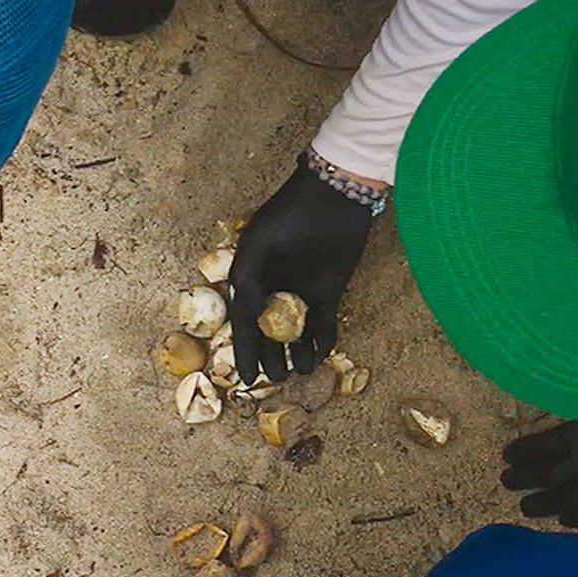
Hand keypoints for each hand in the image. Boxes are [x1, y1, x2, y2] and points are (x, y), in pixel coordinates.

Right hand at [227, 163, 374, 383]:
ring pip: (298, 333)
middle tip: (275, 380)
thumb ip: (249, 284)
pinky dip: (323, 341)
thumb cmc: (289, 216)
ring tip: (300, 374)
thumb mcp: (259, 247)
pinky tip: (320, 358)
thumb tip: (247, 320)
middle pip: (270, 332)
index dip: (243, 350)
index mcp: (252, 277)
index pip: (243, 322)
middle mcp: (275, 288)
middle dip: (271, 357)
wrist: (333, 196)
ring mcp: (303, 290)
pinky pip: (325, 323)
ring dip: (298, 354)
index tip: (245, 377)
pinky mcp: (330, 290)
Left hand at [500, 421, 577, 527]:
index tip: (506, 456)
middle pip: (552, 474)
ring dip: (546, 503)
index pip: (547, 443)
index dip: (527, 451)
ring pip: (571, 498)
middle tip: (505, 483)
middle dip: (527, 478)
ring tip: (525, 508)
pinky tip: (565, 521)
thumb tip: (565, 379)